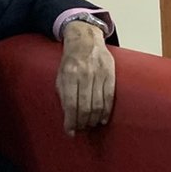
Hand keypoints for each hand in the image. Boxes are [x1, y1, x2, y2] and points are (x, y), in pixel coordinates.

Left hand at [58, 20, 114, 135]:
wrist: (85, 39)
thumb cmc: (70, 60)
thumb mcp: (60, 75)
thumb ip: (63, 94)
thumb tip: (68, 117)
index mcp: (69, 74)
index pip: (70, 104)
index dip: (70, 121)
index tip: (70, 132)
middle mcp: (85, 74)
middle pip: (85, 106)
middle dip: (82, 123)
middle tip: (80, 130)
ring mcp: (99, 73)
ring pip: (98, 104)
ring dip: (93, 119)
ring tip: (89, 126)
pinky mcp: (110, 74)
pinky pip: (109, 97)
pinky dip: (106, 112)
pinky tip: (101, 120)